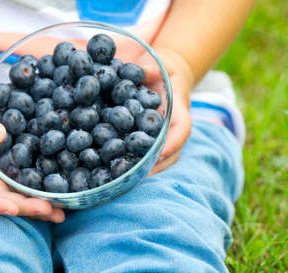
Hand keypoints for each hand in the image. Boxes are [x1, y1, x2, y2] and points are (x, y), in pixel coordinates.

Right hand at [0, 97, 64, 222]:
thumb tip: (0, 133)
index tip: (12, 208)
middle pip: (4, 199)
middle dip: (25, 207)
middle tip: (49, 210)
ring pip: (17, 195)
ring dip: (38, 205)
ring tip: (61, 212)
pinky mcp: (10, 168)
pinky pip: (25, 180)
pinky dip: (42, 188)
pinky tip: (62, 194)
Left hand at [137, 48, 193, 174]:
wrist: (166, 76)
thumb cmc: (163, 69)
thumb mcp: (161, 64)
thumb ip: (153, 68)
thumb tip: (144, 71)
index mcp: (178, 110)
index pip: (183, 129)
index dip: (173, 142)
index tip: (159, 154)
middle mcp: (172, 128)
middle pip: (172, 153)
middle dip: (156, 167)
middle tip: (137, 178)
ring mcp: (163, 137)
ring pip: (161, 160)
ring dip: (145, 171)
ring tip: (125, 182)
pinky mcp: (151, 141)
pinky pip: (147, 156)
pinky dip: (135, 165)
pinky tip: (116, 173)